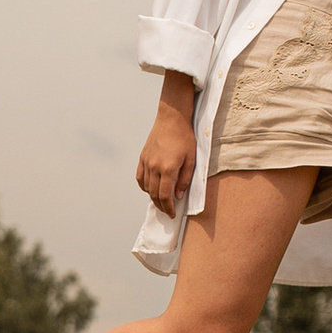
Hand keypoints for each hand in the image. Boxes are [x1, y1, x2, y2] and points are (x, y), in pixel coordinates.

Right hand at [135, 75, 197, 213]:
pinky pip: (140, 177)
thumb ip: (185, 179)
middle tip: (167, 211)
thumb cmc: (184, 137)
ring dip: (152, 198)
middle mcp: (154, 167)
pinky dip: (144, 186)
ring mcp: (146, 162)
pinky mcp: (142, 157)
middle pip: (154, 194)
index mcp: (168, 168)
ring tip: (160, 202)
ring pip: (146, 187)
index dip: (168, 208)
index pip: (165, 196)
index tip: (172, 213)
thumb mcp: (191, 159)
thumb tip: (178, 195)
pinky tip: (150, 189)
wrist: (172, 119)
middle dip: (161, 206)